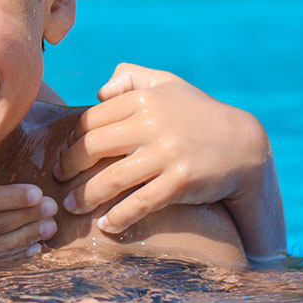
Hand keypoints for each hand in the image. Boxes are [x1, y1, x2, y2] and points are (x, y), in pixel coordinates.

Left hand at [58, 63, 273, 237]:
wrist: (243, 145)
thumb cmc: (197, 113)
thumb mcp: (167, 83)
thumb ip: (131, 76)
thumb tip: (98, 93)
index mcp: (143, 99)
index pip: (91, 121)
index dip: (71, 140)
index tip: (63, 155)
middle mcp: (153, 123)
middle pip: (94, 147)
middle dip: (70, 167)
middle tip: (58, 180)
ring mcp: (167, 153)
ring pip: (113, 178)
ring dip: (86, 196)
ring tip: (71, 206)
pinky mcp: (181, 180)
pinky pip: (141, 202)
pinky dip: (119, 216)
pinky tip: (106, 226)